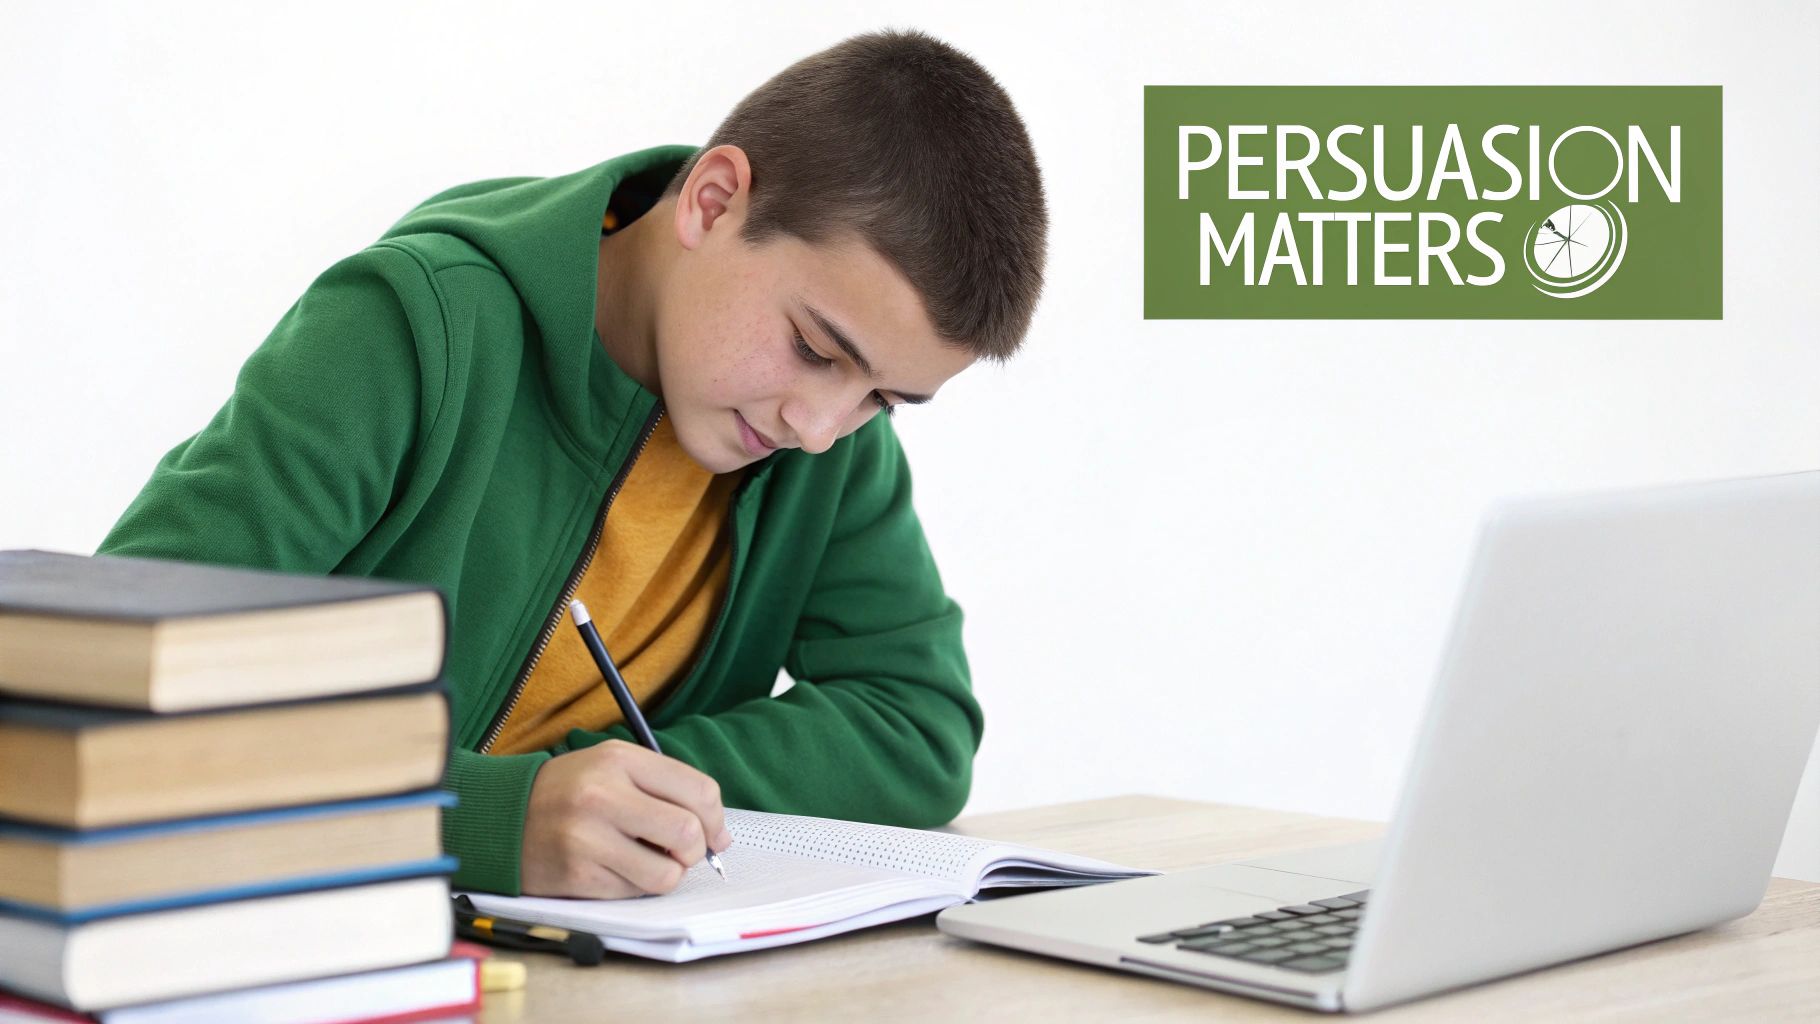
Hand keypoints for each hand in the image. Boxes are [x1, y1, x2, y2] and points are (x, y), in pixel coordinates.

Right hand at [519, 739, 733, 897]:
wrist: (501, 819)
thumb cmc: (568, 793)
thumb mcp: (612, 768)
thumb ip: (666, 789)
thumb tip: (718, 835)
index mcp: (618, 760)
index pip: (698, 791)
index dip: (716, 819)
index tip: (714, 834)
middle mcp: (603, 796)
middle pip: (688, 833)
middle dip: (695, 850)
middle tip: (681, 851)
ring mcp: (588, 838)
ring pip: (666, 874)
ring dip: (666, 873)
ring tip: (645, 860)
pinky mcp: (578, 876)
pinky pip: (634, 893)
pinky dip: (634, 886)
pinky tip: (614, 868)